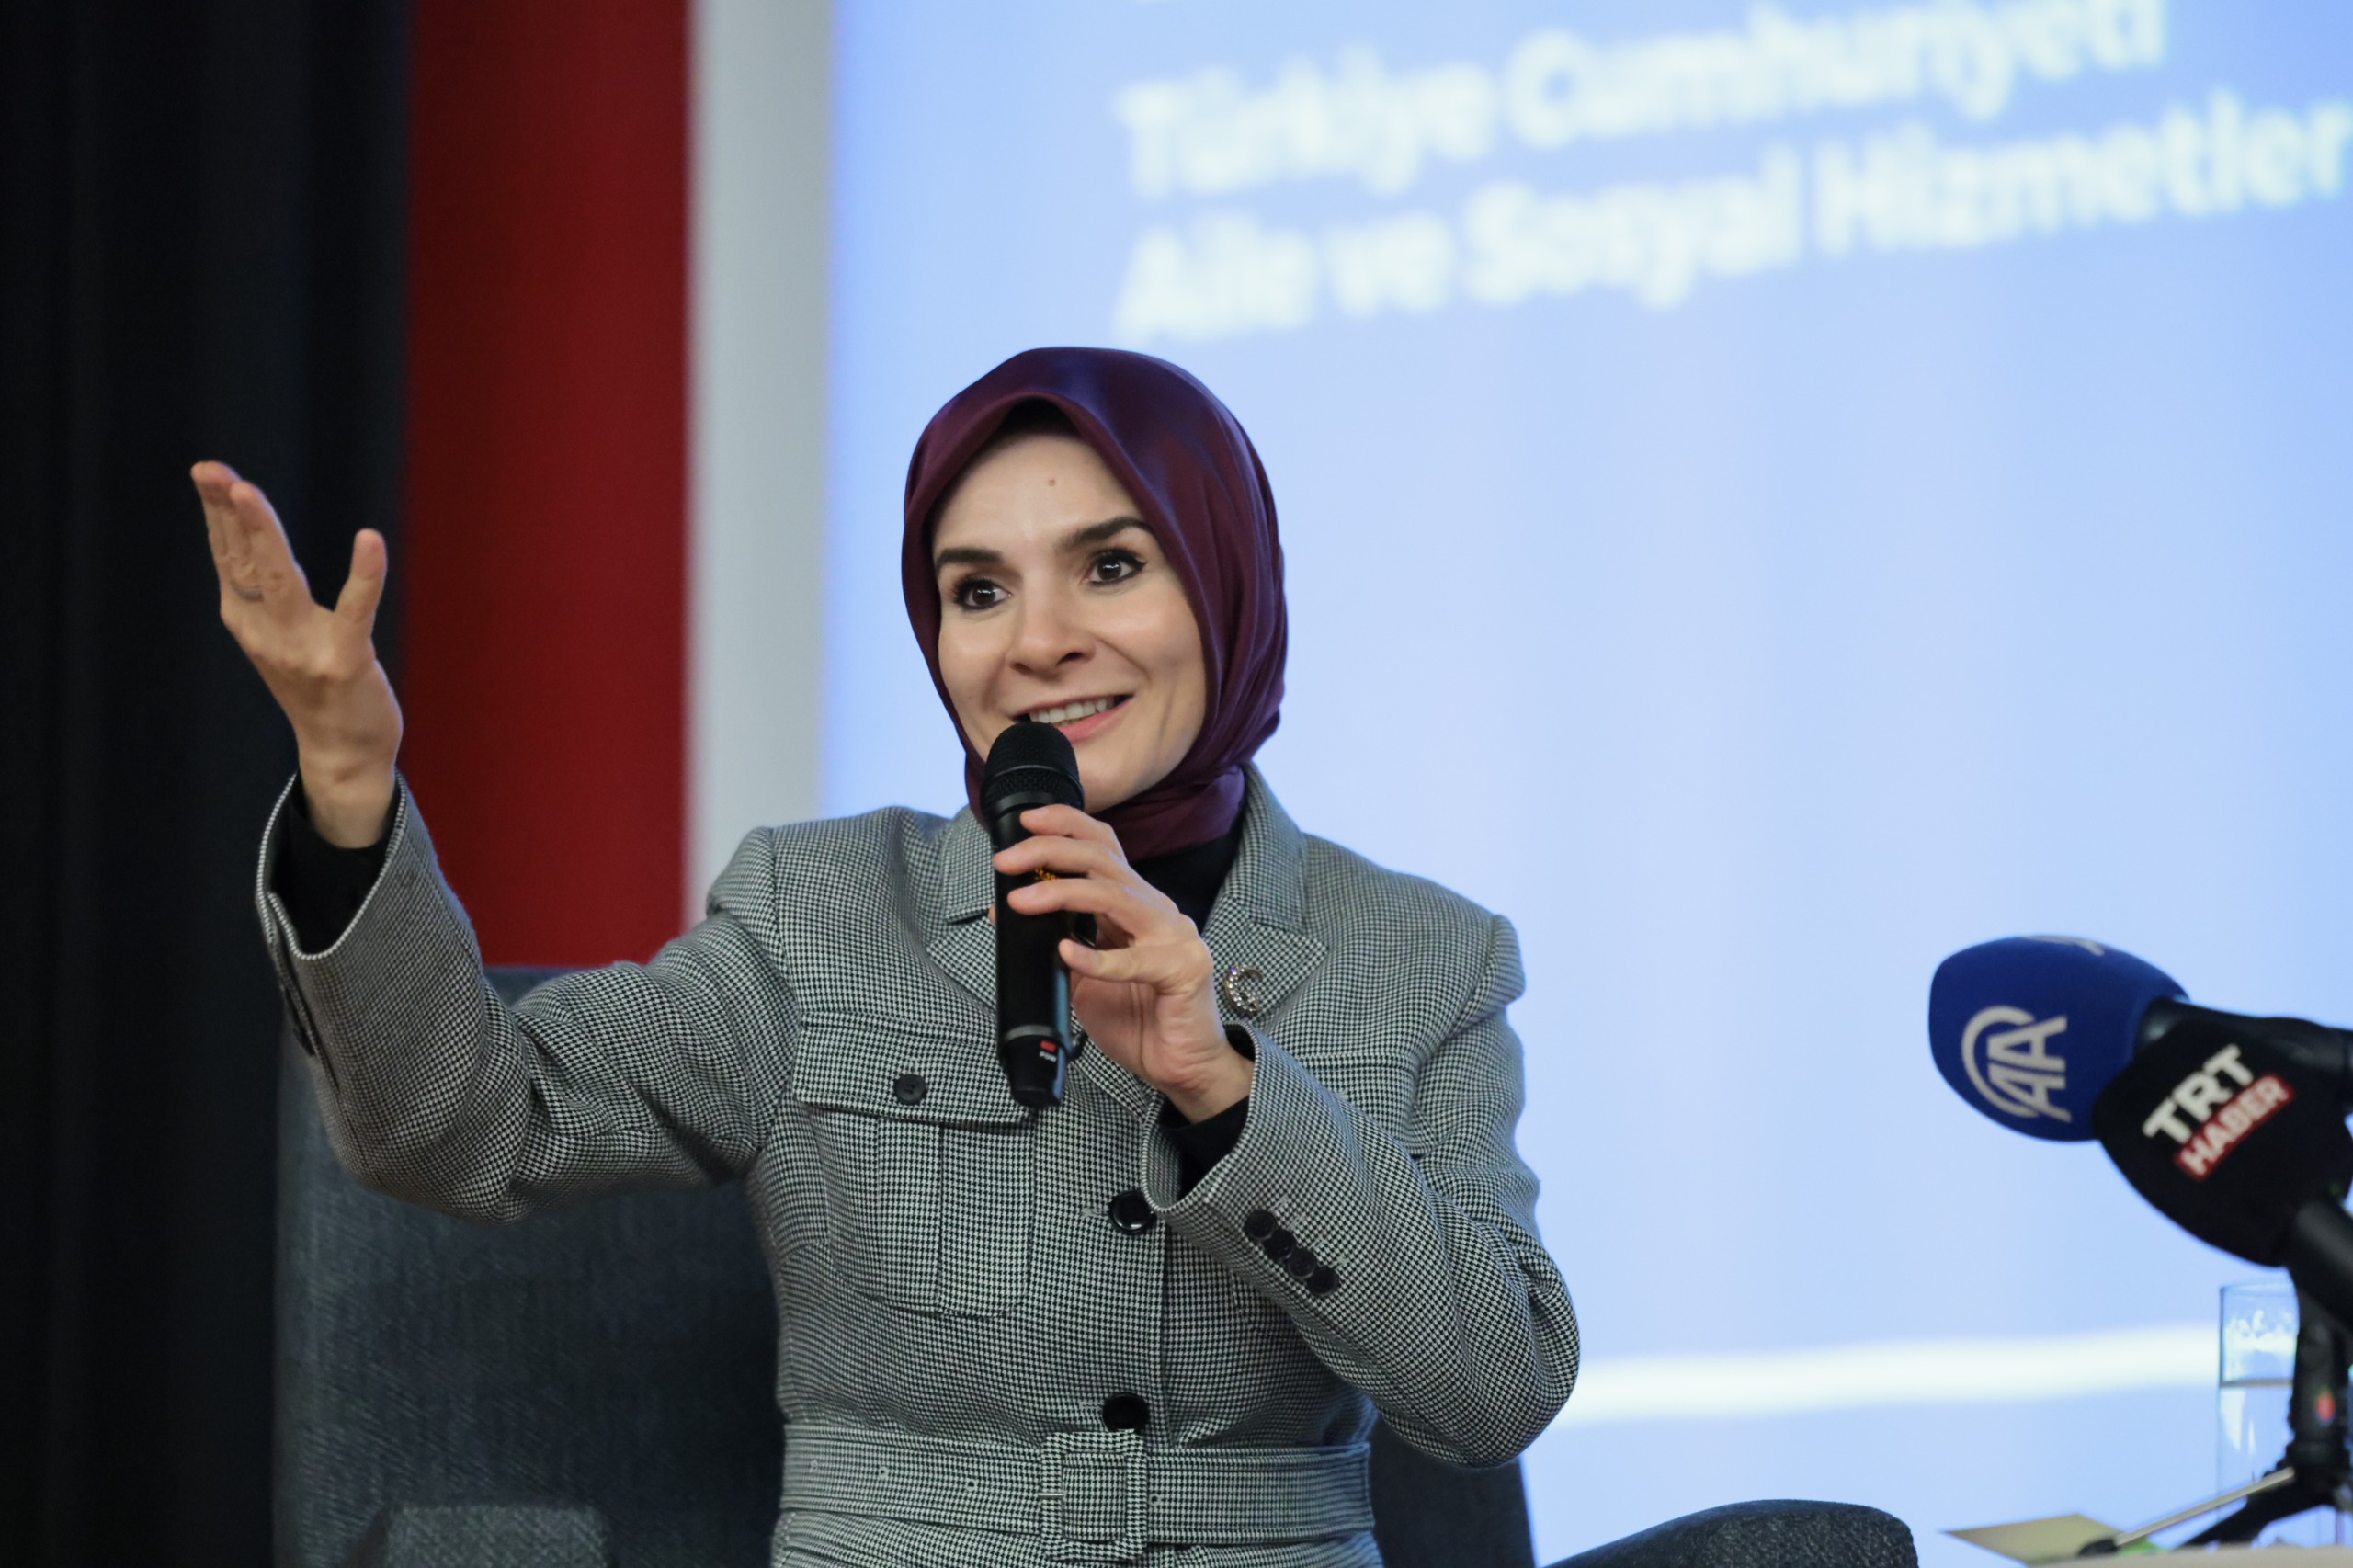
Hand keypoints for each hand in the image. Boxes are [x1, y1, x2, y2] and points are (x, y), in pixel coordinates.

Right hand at [194, 461, 402, 845]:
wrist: (343, 754)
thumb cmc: (312, 681)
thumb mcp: (277, 633)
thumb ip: (264, 587)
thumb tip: (245, 530)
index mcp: (247, 622)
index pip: (229, 558)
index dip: (219, 514)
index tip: (210, 471)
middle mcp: (265, 633)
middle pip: (244, 563)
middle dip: (230, 515)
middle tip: (216, 473)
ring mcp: (303, 649)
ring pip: (281, 580)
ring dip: (264, 535)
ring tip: (249, 493)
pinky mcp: (346, 663)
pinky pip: (356, 613)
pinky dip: (363, 576)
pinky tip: (369, 539)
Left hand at [994, 805, 1251, 1120]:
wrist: (1182, 1066)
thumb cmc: (1138, 1019)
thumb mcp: (1083, 977)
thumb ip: (1054, 944)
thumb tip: (1006, 911)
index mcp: (1135, 905)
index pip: (1103, 847)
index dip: (1066, 825)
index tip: (1025, 822)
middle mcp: (1156, 910)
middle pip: (1103, 860)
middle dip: (1050, 851)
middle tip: (1007, 860)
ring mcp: (1173, 937)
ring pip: (1114, 895)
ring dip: (1060, 893)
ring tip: (1021, 901)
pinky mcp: (1183, 970)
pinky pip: (1133, 961)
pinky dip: (1095, 958)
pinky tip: (1066, 954)